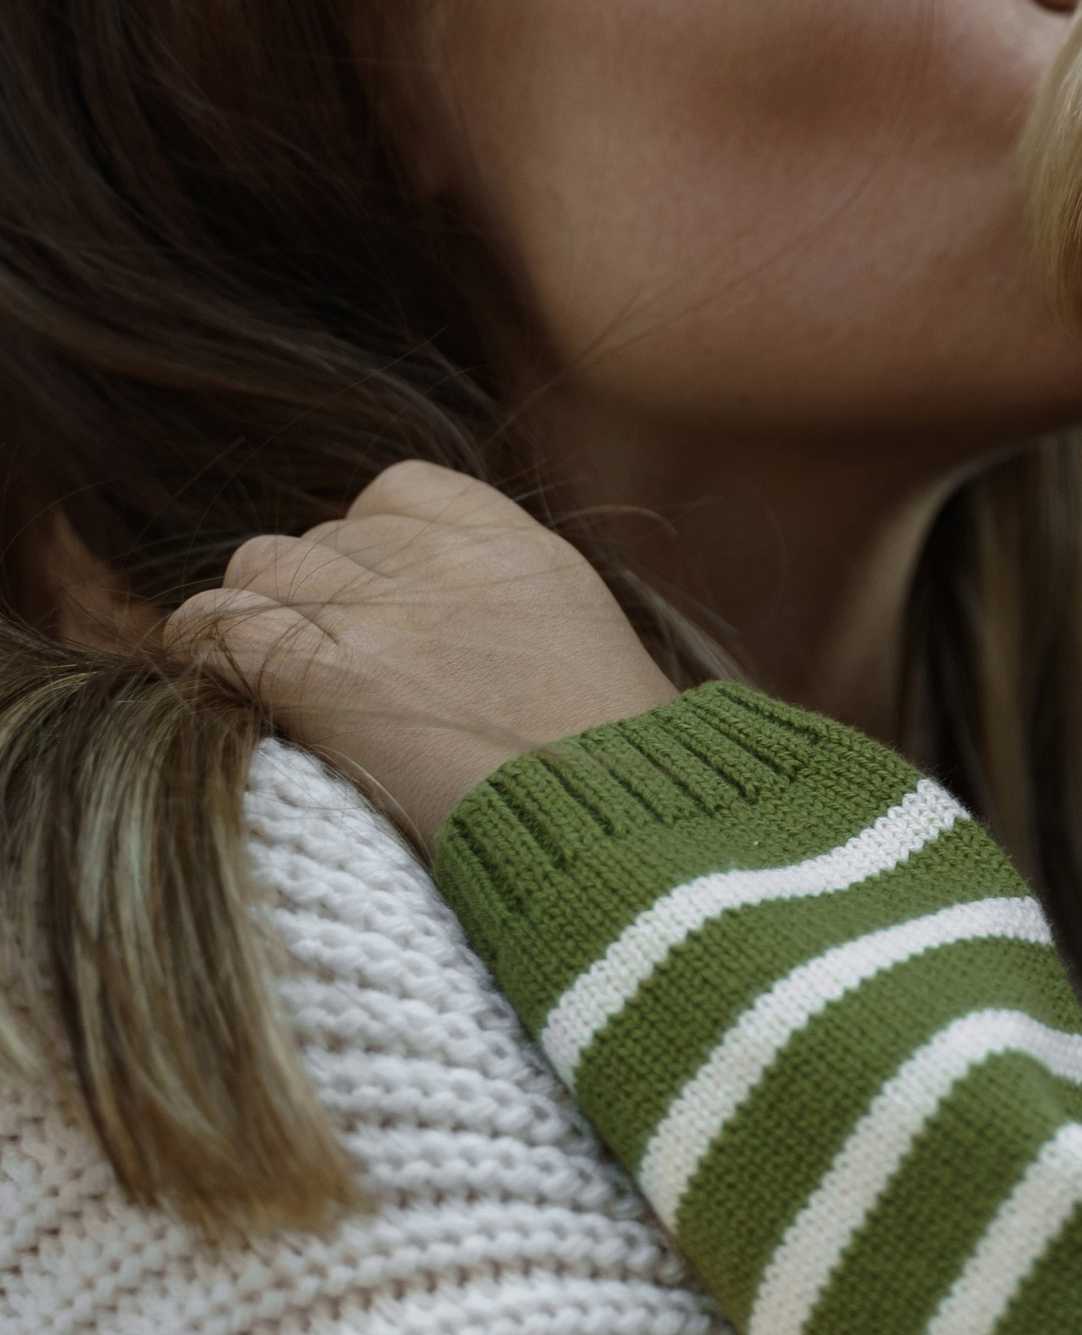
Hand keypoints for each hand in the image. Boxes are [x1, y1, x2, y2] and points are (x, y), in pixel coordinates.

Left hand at [168, 460, 678, 848]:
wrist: (626, 839)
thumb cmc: (620, 782)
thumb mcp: (585, 652)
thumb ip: (509, 613)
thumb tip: (445, 632)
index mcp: (520, 550)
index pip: (398, 494)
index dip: (369, 546)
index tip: (372, 603)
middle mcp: (452, 566)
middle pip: (323, 537)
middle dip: (310, 593)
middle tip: (315, 660)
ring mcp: (392, 619)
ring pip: (262, 567)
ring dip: (255, 614)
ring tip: (251, 667)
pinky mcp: (340, 682)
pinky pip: (226, 627)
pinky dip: (202, 643)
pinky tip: (202, 668)